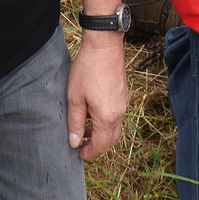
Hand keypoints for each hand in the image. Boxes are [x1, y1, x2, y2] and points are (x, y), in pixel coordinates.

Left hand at [66, 34, 128, 159]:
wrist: (104, 45)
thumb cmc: (87, 69)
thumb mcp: (75, 97)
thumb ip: (75, 122)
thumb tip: (74, 141)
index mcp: (107, 117)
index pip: (101, 145)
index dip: (90, 153)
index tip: (79, 154)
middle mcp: (119, 113)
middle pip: (111, 139)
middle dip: (97, 146)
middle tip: (82, 145)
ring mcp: (123, 103)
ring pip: (114, 127)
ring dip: (101, 132)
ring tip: (84, 128)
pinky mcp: (123, 94)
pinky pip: (116, 115)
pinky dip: (106, 120)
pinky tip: (92, 112)